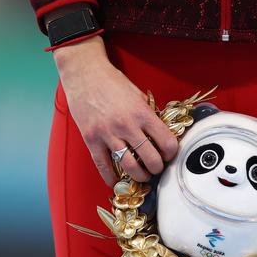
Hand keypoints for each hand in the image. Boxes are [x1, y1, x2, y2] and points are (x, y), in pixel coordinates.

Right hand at [53, 36, 178, 186]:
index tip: (169, 154)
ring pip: (129, 166)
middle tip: (157, 168)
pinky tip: (116, 182)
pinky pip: (103, 165)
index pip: (167, 142)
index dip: (171, 152)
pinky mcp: (91, 139)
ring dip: (139, 175)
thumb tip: (160, 134)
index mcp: (142, 114)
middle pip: (150, 159)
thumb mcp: (139, 96)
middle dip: (157, 168)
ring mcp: (107, 134)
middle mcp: (127, 126)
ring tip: (142, 175)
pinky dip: (111, 178)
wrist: (85, 74)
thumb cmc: (113, 82)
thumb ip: (149, 115)